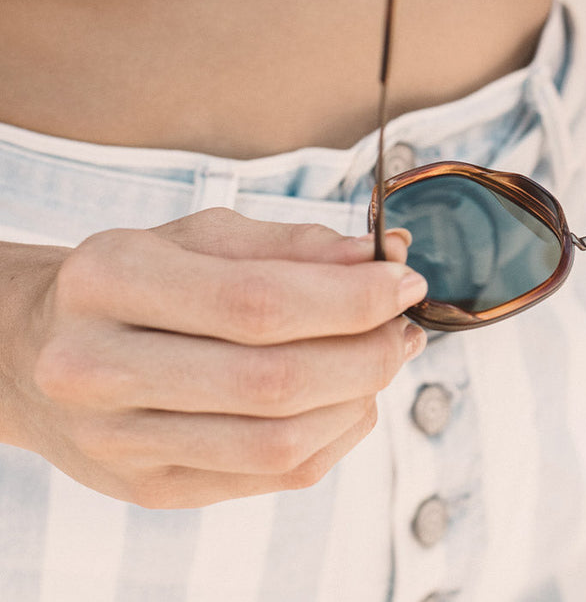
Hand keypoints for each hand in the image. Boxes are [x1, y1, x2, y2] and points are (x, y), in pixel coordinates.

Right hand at [0, 209, 426, 507]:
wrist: (36, 353)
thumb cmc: (136, 282)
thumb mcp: (200, 236)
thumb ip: (291, 244)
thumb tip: (380, 256)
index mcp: (111, 281)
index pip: (257, 302)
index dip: (351, 298)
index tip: (406, 281)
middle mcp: (99, 367)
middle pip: (273, 382)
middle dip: (367, 353)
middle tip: (405, 326)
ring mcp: (120, 442)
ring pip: (279, 442)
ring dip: (360, 399)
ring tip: (385, 358)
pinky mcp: (150, 489)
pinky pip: (273, 475)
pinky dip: (336, 435)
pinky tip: (350, 398)